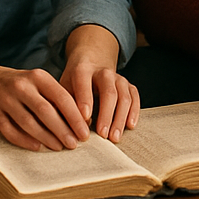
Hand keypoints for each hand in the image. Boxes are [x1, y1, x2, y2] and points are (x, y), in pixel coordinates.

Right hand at [0, 61, 90, 151]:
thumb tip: (79, 120)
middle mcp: (22, 86)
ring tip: (59, 147)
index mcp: (38, 77)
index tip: (84, 131)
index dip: (74, 116)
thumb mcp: (37, 82)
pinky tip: (37, 147)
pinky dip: (25, 141)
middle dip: (62, 129)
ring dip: (46, 137)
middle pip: (46, 111)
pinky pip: (10, 130)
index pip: (61, 96)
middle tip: (74, 144)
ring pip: (29, 122)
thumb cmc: (18, 85)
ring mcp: (6, 99)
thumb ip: (54, 97)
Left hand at [60, 24, 139, 142]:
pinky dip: (134, 112)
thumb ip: (65, 105)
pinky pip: (134, 98)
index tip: (85, 118)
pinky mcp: (128, 85)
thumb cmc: (74, 81)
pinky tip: (130, 126)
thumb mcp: (64, 87)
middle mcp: (103, 72)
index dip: (85, 100)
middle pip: (108, 92)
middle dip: (106, 114)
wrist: (92, 61)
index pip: (84, 83)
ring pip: (123, 97)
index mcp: (83, 70)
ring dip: (120, 118)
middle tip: (102, 134)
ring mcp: (118, 78)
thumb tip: (67, 129)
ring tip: (114, 137)